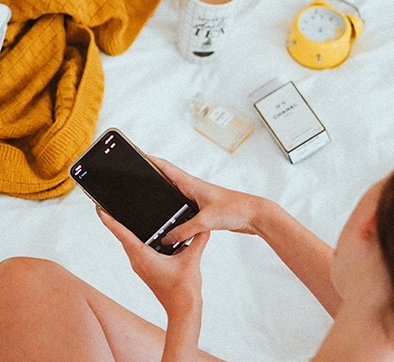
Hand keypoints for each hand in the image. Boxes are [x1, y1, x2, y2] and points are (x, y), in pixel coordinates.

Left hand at [96, 207, 209, 317]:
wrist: (182, 309)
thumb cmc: (183, 290)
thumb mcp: (191, 260)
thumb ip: (197, 241)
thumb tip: (203, 228)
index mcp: (143, 256)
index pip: (121, 234)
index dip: (109, 220)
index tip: (99, 209)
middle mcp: (138, 261)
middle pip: (122, 237)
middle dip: (114, 221)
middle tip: (107, 207)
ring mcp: (141, 266)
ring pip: (130, 244)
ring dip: (126, 231)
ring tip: (123, 216)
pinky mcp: (147, 269)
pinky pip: (138, 250)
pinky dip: (138, 240)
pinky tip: (147, 234)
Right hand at [149, 157, 268, 244]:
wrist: (254, 216)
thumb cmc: (236, 209)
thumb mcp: (205, 222)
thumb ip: (184, 230)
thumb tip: (167, 238)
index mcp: (192, 184)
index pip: (166, 168)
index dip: (151, 161)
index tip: (138, 156)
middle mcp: (193, 189)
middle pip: (168, 180)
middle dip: (153, 176)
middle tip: (138, 176)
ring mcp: (198, 199)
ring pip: (175, 196)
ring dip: (164, 196)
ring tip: (149, 196)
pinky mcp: (203, 210)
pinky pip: (183, 210)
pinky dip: (175, 213)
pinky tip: (170, 221)